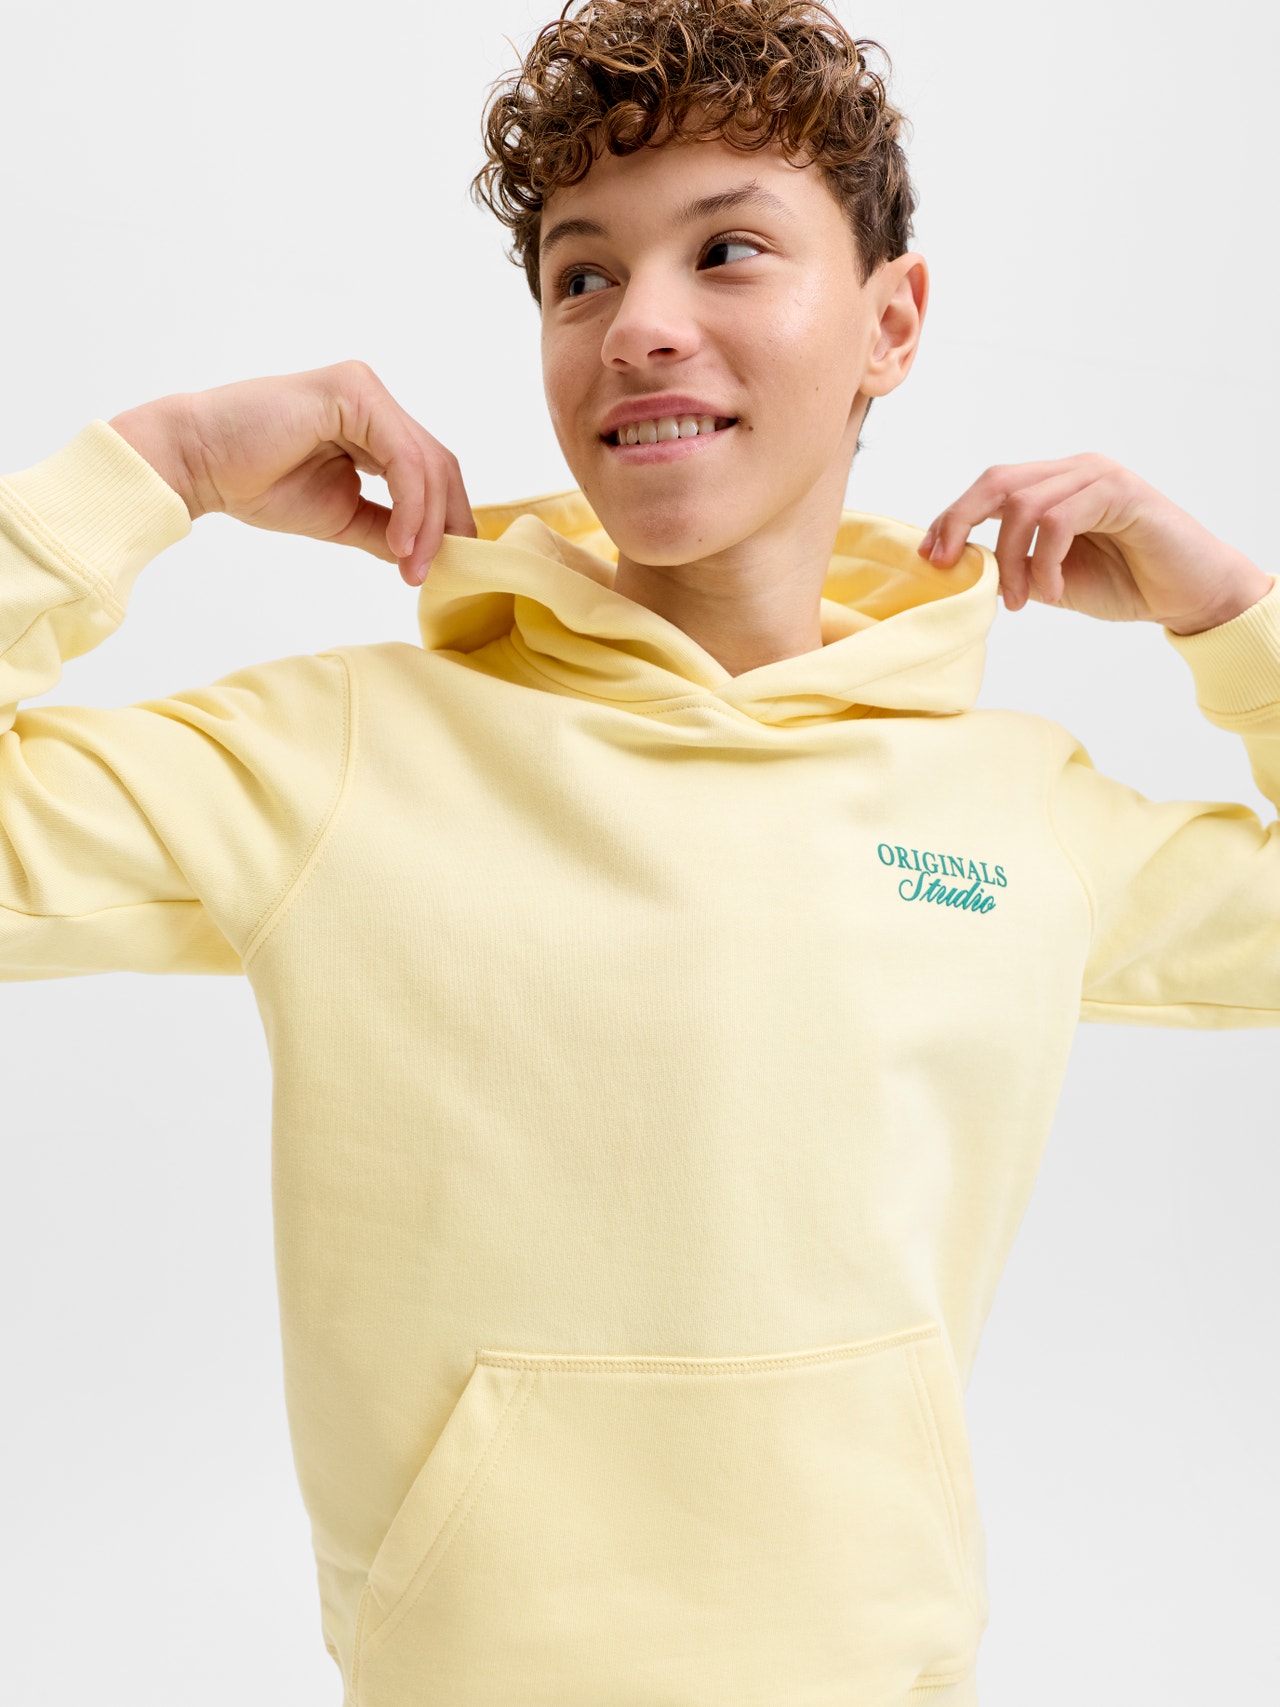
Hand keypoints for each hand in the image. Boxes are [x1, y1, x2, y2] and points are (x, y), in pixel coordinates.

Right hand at [109, 360, 475, 585]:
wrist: (200, 465)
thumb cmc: (257, 483)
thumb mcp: (342, 517)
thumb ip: (387, 528)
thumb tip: (428, 554)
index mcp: (373, 425)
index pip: (429, 471)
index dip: (442, 521)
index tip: (434, 570)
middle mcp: (374, 402)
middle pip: (436, 464)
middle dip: (441, 525)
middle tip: (428, 573)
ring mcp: (365, 391)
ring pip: (425, 461)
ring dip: (426, 521)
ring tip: (411, 564)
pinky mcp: (352, 392)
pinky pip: (402, 455)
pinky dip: (410, 503)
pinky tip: (400, 540)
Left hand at [916, 453, 1272, 634]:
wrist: (1188, 594)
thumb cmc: (1125, 583)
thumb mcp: (1052, 578)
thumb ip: (1013, 563)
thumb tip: (964, 564)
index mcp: (1054, 485)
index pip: (989, 488)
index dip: (952, 518)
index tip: (929, 557)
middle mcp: (1074, 471)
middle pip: (997, 482)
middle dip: (959, 522)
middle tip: (947, 568)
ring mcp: (1098, 476)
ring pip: (1024, 505)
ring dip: (1011, 561)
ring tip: (1021, 601)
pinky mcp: (1121, 493)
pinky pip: (1060, 521)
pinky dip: (1045, 562)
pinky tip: (1053, 593)